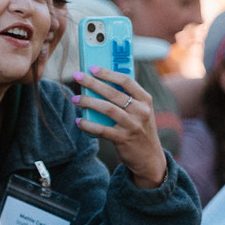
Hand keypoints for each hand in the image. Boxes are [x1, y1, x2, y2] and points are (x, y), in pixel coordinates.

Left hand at [72, 69, 167, 187]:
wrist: (149, 157)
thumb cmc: (139, 129)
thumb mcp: (140, 111)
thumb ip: (126, 98)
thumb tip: (98, 82)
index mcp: (145, 100)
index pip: (126, 81)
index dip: (108, 73)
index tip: (92, 68)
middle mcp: (141, 111)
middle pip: (113, 93)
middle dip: (93, 83)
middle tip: (77, 76)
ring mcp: (132, 125)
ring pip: (107, 109)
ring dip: (88, 102)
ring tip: (75, 98)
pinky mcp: (123, 139)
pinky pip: (102, 129)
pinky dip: (88, 125)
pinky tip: (78, 121)